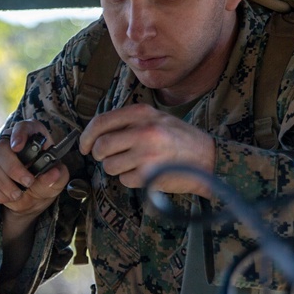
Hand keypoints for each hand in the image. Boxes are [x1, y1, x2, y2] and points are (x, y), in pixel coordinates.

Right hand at [0, 120, 69, 215]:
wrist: (31, 195)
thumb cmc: (45, 181)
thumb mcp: (57, 181)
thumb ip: (57, 177)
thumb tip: (54, 174)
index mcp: (31, 135)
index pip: (22, 127)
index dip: (18, 135)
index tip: (17, 147)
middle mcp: (8, 141)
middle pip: (1, 147)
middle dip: (13, 167)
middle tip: (28, 182)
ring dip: (4, 183)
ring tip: (18, 195)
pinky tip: (8, 198)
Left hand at [79, 104, 215, 196]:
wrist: (209, 158)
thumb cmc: (179, 139)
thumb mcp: (156, 119)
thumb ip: (128, 122)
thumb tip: (95, 135)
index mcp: (142, 113)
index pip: (100, 122)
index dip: (86, 137)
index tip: (84, 146)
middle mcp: (143, 131)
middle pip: (100, 147)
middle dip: (100, 156)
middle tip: (111, 157)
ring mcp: (146, 153)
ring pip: (110, 166)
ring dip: (117, 169)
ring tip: (136, 164)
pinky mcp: (150, 174)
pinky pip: (124, 180)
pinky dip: (131, 180)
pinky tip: (147, 173)